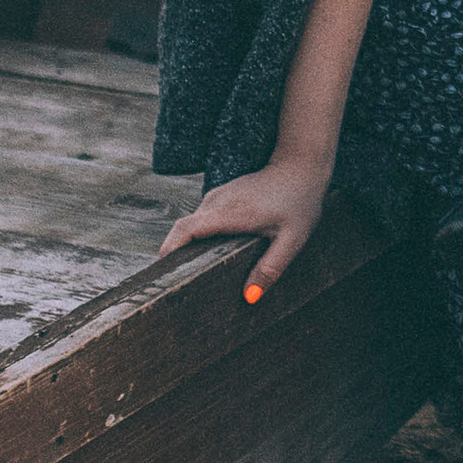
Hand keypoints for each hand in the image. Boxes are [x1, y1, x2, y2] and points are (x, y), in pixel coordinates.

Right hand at [154, 150, 330, 301]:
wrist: (299, 166)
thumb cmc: (298, 202)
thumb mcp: (292, 240)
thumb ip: (270, 268)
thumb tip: (249, 297)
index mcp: (230, 213)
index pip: (186, 229)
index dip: (170, 249)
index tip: (162, 270)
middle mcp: (217, 202)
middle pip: (183, 229)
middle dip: (175, 254)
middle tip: (175, 282)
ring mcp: (217, 196)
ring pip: (193, 224)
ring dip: (188, 245)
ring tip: (191, 272)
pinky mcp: (221, 196)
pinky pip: (202, 219)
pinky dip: (199, 235)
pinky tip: (209, 252)